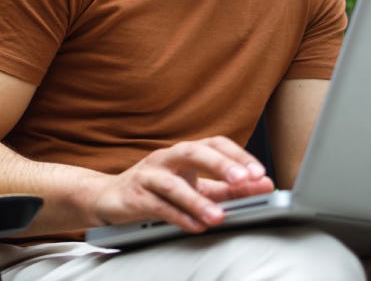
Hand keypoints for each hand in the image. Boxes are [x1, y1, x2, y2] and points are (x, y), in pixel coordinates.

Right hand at [90, 136, 274, 232]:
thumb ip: (226, 189)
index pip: (214, 144)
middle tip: (243, 181)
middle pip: (194, 152)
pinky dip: (178, 216)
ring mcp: (148, 175)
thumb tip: (262, 186)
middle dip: (220, 165)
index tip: (258, 173)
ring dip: (197, 200)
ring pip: (173, 183)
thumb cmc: (156, 190)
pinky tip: (195, 226)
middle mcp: (166, 158)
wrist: (108, 197)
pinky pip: (158, 206)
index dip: (237, 156)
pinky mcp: (134, 196)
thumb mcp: (194, 187)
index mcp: (184, 153)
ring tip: (218, 216)